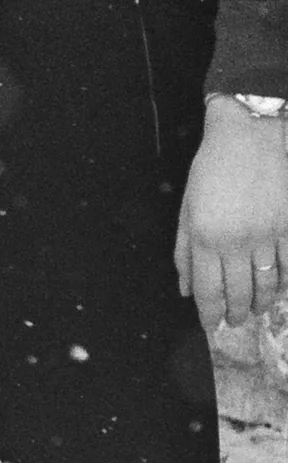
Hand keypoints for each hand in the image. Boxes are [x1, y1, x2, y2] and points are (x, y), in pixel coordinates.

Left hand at [179, 100, 287, 325]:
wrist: (251, 137)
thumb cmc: (212, 170)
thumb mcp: (187, 208)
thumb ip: (184, 251)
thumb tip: (184, 288)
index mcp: (205, 237)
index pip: (207, 289)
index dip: (209, 312)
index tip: (211, 325)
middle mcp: (237, 241)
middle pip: (239, 292)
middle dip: (237, 312)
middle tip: (237, 322)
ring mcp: (268, 235)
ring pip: (268, 284)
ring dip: (263, 303)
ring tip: (258, 311)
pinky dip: (286, 283)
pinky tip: (281, 291)